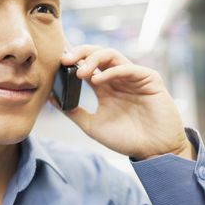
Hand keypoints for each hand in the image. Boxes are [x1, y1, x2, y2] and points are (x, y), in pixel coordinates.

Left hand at [54, 45, 194, 160]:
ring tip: (80, 72)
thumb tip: (50, 97)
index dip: (72, 60)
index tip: (56, 63)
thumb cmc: (126, 139)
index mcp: (105, 86)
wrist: (154, 152)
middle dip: (80, 53)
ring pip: (111, 55)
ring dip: (93, 59)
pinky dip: (112, 71)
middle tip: (65, 60)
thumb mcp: (92, 126)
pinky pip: (128, 68)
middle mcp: (118, 78)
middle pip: (97, 54)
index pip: (86, 64)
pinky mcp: (149, 79)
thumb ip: (73, 111)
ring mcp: (133, 76)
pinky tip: (97, 80)